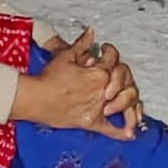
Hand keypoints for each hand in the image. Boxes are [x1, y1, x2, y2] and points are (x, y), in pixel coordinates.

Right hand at [11, 28, 138, 139]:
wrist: (34, 98)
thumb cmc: (47, 78)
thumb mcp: (65, 56)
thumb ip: (81, 45)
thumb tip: (91, 33)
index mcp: (99, 72)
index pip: (113, 59)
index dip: (110, 52)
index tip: (105, 51)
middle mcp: (103, 90)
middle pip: (126, 82)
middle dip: (124, 78)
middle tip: (116, 78)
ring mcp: (99, 107)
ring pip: (125, 105)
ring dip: (131, 106)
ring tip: (133, 109)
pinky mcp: (91, 122)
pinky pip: (110, 129)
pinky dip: (121, 132)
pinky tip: (131, 134)